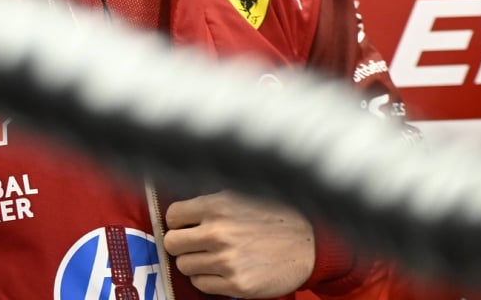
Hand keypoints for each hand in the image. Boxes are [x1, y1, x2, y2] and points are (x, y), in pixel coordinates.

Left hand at [163, 189, 314, 297]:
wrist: (308, 244)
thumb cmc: (274, 217)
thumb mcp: (240, 194)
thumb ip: (210, 200)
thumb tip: (181, 210)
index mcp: (216, 206)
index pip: (172, 216)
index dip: (178, 222)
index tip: (186, 226)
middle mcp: (218, 233)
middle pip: (172, 243)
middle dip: (181, 243)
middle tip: (194, 244)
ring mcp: (226, 261)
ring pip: (184, 266)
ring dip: (194, 262)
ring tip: (212, 256)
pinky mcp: (236, 285)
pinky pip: (201, 284)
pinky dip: (207, 278)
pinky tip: (222, 270)